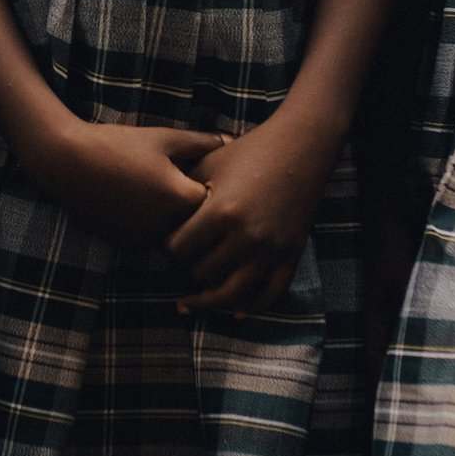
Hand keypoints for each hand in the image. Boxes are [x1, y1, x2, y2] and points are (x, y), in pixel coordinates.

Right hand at [28, 120, 214, 244]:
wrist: (67, 163)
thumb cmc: (118, 144)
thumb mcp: (165, 138)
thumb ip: (202, 143)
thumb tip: (231, 141)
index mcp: (181, 198)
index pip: (217, 202)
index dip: (217, 188)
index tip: (214, 176)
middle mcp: (167, 226)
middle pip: (199, 225)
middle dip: (199, 209)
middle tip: (192, 186)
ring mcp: (145, 239)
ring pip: (175, 235)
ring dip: (176, 220)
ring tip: (163, 192)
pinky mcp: (126, 243)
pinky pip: (152, 239)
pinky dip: (154, 226)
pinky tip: (141, 201)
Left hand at [162, 112, 337, 316]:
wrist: (301, 145)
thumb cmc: (248, 152)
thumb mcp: (209, 164)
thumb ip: (181, 191)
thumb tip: (153, 216)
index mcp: (221, 211)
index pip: (178, 251)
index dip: (166, 250)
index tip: (165, 246)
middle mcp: (247, 235)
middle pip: (202, 273)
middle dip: (188, 269)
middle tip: (183, 262)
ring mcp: (271, 249)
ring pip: (232, 294)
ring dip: (209, 300)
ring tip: (191, 302)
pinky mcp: (291, 254)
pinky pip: (270, 294)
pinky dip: (252, 307)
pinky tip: (235, 311)